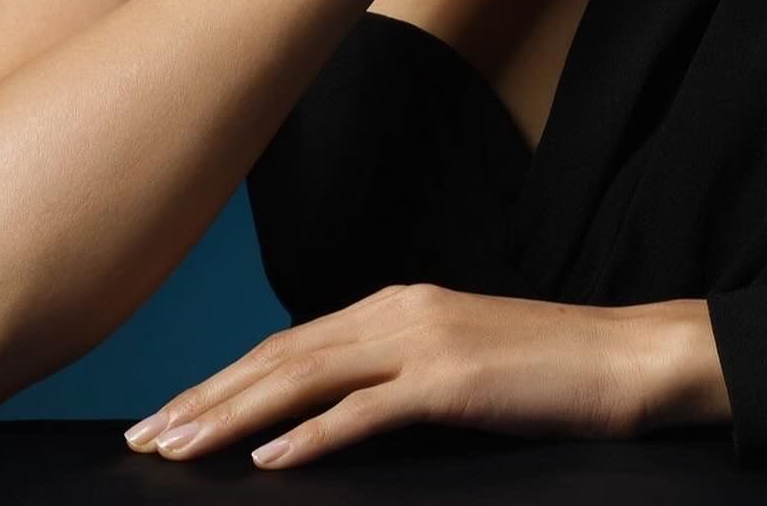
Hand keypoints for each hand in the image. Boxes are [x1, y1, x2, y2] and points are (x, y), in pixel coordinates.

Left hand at [123, 282, 657, 468]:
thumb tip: (327, 414)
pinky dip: (309, 436)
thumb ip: (394, 374)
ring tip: (177, 449)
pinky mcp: (452, 381)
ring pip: (306, 378)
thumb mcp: (456, 362)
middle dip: (205, 398)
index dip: (223, 379)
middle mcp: (400, 312)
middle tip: (142, 438)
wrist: (624, 359)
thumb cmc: (544, 371)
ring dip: (233, 416)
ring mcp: (425, 342)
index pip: (289, 344)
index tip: (168, 415)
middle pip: (281, 357)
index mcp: (397, 306)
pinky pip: (365, 412)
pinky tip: (268, 461)